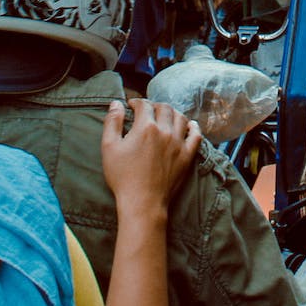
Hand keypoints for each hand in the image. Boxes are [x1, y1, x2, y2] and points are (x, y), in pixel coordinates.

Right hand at [102, 98, 201, 213]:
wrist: (142, 202)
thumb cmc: (122, 177)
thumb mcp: (109, 147)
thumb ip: (112, 122)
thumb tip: (116, 103)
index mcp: (146, 127)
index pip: (144, 105)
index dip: (137, 102)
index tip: (132, 106)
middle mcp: (165, 131)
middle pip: (164, 108)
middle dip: (154, 105)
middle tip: (147, 110)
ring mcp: (179, 144)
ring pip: (180, 118)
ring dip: (172, 113)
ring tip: (165, 116)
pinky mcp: (187, 156)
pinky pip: (196, 135)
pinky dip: (193, 127)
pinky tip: (190, 125)